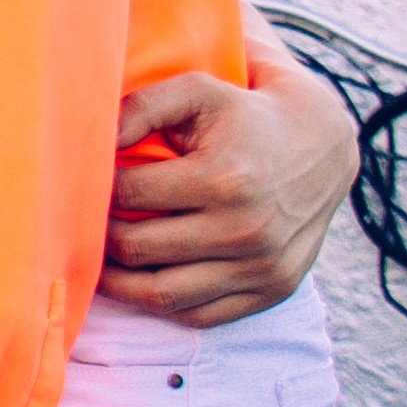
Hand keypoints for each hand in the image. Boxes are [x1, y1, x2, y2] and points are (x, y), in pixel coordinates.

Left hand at [96, 46, 353, 329]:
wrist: (323, 146)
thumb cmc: (245, 113)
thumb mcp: (199, 90)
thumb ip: (142, 106)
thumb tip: (93, 136)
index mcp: (225, 179)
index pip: (128, 195)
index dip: (95, 187)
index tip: (83, 182)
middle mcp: (246, 230)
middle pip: (136, 248)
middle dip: (100, 234)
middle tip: (82, 221)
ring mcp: (262, 268)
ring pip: (160, 295)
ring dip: (118, 280)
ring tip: (100, 256)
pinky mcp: (272, 291)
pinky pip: (198, 316)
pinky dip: (162, 303)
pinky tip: (143, 277)